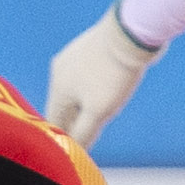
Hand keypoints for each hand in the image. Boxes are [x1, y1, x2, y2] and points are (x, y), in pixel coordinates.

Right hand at [44, 3, 163, 149]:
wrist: (132, 32)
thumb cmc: (114, 75)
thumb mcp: (99, 112)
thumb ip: (84, 134)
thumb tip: (74, 151)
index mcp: (58, 88)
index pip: (53, 122)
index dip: (63, 138)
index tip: (76, 150)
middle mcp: (60, 71)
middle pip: (64, 105)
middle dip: (76, 121)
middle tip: (93, 133)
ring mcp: (74, 56)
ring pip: (76, 89)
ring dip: (86, 103)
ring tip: (104, 111)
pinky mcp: (90, 47)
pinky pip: (87, 74)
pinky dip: (94, 86)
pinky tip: (110, 87)